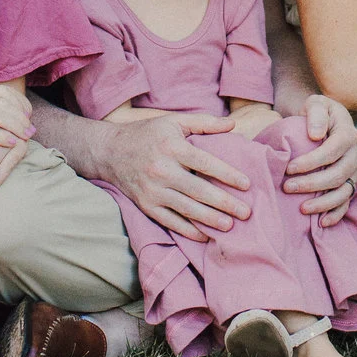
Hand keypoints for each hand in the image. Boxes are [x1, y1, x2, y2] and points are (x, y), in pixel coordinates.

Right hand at [0, 82, 31, 165]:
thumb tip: (0, 116)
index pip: (2, 92)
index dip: (19, 103)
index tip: (29, 116)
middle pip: (3, 102)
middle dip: (21, 116)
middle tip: (32, 129)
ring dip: (16, 126)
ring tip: (27, 136)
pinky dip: (2, 137)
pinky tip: (12, 144)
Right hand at [97, 113, 251, 240]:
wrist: (109, 152)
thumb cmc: (147, 134)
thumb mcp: (173, 121)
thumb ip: (204, 123)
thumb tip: (233, 124)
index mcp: (172, 147)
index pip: (205, 163)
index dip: (227, 174)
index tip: (247, 184)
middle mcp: (162, 170)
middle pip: (199, 190)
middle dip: (224, 203)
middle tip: (246, 212)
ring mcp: (153, 191)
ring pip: (186, 209)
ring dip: (210, 219)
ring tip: (230, 226)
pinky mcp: (146, 206)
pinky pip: (170, 221)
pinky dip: (188, 230)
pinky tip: (205, 235)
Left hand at [281, 94, 356, 225]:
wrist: (323, 120)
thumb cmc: (316, 112)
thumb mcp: (315, 103)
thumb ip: (316, 114)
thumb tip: (316, 135)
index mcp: (348, 133)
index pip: (332, 151)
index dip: (311, 162)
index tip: (289, 168)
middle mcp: (356, 154)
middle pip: (337, 174)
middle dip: (312, 184)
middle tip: (287, 187)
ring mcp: (355, 171)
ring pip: (343, 192)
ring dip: (323, 203)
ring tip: (301, 208)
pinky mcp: (350, 183)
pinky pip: (346, 202)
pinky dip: (336, 214)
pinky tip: (321, 223)